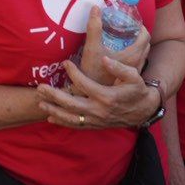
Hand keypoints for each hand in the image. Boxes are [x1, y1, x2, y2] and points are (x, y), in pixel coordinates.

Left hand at [35, 54, 158, 130]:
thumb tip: (104, 59)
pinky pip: (76, 125)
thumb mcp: (134, 76)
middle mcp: (99, 110)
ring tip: (40, 102)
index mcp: (107, 96)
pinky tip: (50, 117)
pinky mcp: (95, 125)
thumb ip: (119, 68)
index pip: (85, 85)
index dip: (73, 73)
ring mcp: (96, 120)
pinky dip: (62, 122)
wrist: (143, 111)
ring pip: (71, 117)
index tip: (65, 63)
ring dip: (54, 110)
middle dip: (54, 96)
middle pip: (72, 104)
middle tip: (40, 88)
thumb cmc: (137, 90)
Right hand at [74, 7, 150, 85]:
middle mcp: (137, 63)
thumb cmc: (93, 72)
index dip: (140, 25)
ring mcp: (133, 71)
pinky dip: (130, 53)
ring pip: (140, 53)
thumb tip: (95, 8)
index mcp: (134, 54)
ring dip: (134, 43)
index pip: (145, 35)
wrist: (89, 95)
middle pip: (144, 43)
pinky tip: (117, 51)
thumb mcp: (92, 48)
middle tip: (125, 26)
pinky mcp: (127, 77)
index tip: (129, 19)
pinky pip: (134, 60)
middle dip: (137, 33)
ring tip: (121, 37)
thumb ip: (94, 27)